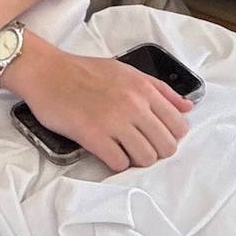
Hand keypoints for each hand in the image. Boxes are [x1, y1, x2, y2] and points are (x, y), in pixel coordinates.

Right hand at [8, 39, 191, 171]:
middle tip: (138, 146)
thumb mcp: (127, 72)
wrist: (47, 72)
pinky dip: (116, 162)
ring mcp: (114, 121)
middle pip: (166, 146)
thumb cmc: (84, 72)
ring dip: (136, 159)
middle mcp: (134, 104)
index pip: (179, 126)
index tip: (155, 136)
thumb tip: (188, 107)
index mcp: (144, 88)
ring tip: (122, 150)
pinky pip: (119, 163)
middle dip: (155, 151)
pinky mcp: (94, 135)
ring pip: (146, 158)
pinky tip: (107, 151)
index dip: (170, 136)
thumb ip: (160, 90)